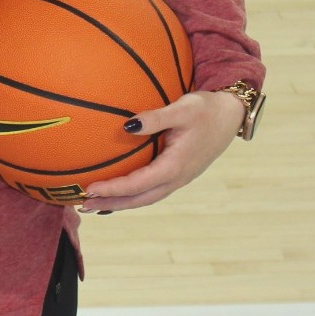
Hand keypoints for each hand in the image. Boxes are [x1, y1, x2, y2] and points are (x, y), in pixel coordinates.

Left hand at [77, 90, 240, 212]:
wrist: (231, 115)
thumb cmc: (205, 109)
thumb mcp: (182, 109)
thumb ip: (155, 118)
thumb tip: (127, 126)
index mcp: (175, 166)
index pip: (138, 184)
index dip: (113, 189)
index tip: (90, 189)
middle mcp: (177, 178)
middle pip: (139, 199)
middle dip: (112, 204)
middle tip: (84, 206)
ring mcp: (179, 178)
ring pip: (146, 198)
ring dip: (121, 203)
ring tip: (95, 205)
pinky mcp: (178, 174)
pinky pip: (152, 190)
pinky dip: (133, 195)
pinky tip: (119, 192)